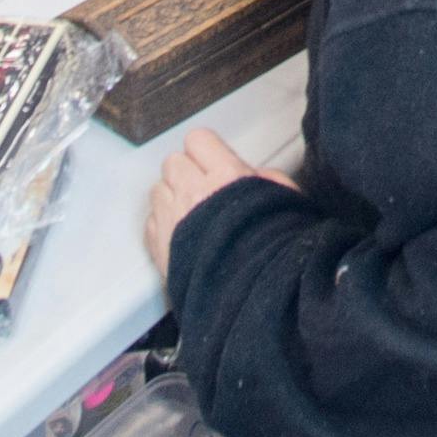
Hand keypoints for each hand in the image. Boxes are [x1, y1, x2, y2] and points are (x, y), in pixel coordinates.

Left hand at [142, 125, 288, 274]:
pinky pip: (150, 220)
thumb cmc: (271, 247)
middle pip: (173, 162)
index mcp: (225, 174)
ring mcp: (171, 217)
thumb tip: (256, 174)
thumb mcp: (286, 201)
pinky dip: (162, 223)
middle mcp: (193, 191)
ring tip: (190, 214)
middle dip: (186, 172)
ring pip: (157, 188)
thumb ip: (268, 179)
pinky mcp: (158, 245)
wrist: (250, 296)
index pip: (198, 140)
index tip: (215, 164)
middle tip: (203, 189)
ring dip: (171, 196)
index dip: (207, 151)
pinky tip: (180, 235)